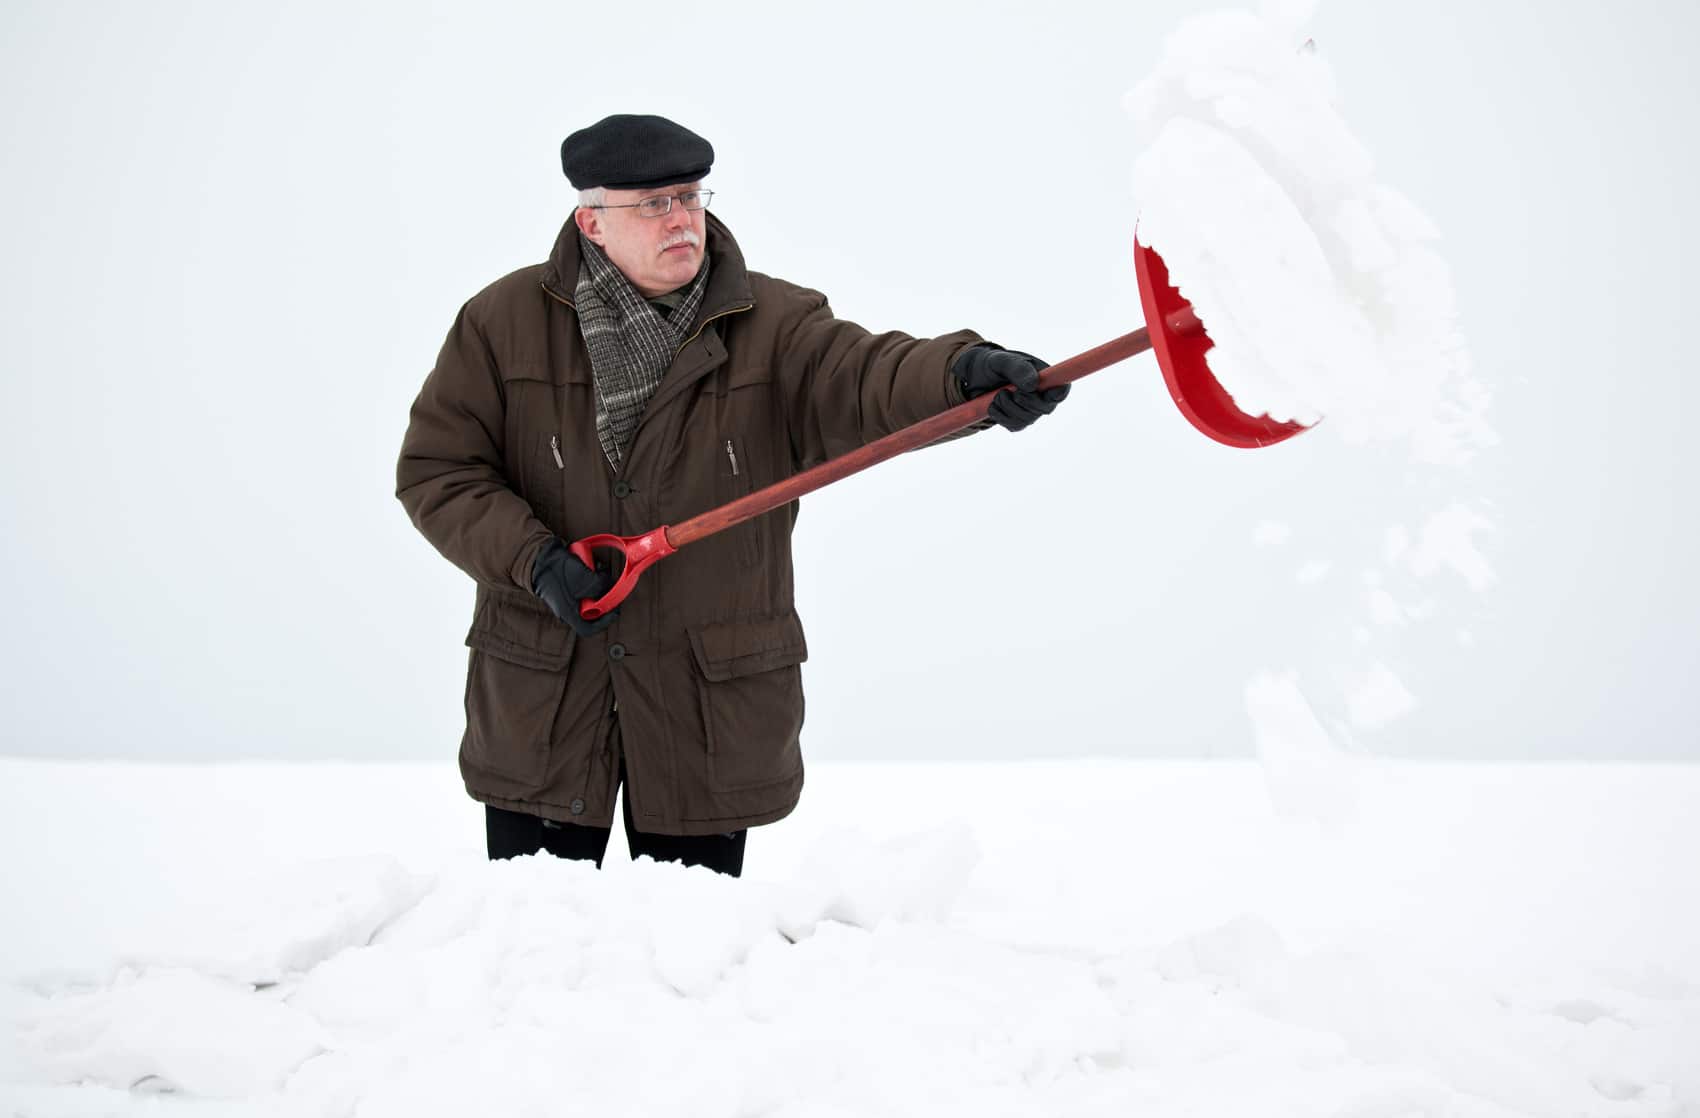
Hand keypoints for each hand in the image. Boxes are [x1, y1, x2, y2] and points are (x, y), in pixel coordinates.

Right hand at [531, 538, 618, 635]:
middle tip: (608, 583)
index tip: (615, 610)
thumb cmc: (559, 571)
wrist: (541, 556)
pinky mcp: (571, 585)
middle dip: (605, 595)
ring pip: (592, 595)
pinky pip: (586, 584)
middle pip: (594, 609)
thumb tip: (612, 587)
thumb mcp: (585, 579)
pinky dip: (593, 575)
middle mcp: (569, 608)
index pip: (589, 629)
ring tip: (600, 569)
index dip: (605, 622)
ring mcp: (570, 596)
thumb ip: (602, 586)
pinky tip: (594, 565)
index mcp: (568, 613)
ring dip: (600, 582)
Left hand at [952, 345, 1069, 431]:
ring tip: (998, 394)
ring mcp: (1031, 411)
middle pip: (1045, 409)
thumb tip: (1033, 385)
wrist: (976, 378)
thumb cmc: (993, 365)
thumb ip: (1018, 369)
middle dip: (1024, 401)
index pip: (1062, 389)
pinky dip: (1001, 416)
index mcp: (1045, 377)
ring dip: (1008, 408)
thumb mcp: (1001, 361)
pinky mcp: (1017, 421)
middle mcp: (1042, 396)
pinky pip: (1014, 426)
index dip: (1057, 394)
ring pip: (1028, 420)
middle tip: (1007, 390)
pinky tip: (994, 405)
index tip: (1043, 393)